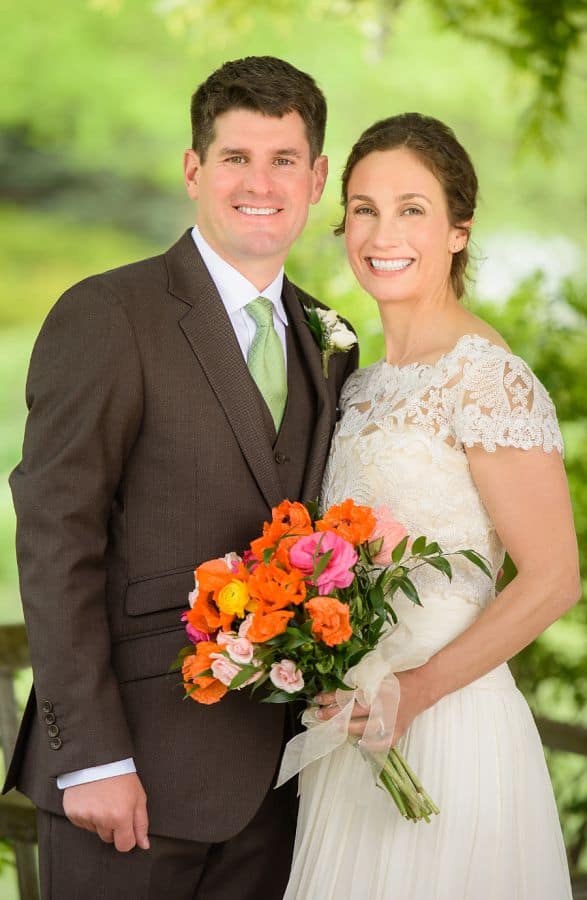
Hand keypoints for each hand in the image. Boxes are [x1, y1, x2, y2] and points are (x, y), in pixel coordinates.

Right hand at [63, 773, 149, 851]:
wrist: (98, 758)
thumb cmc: (121, 776)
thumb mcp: (138, 797)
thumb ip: (141, 824)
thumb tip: (144, 845)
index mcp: (121, 816)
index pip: (124, 846)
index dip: (127, 837)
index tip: (127, 825)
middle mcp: (102, 819)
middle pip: (108, 839)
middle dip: (113, 827)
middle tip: (114, 805)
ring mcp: (85, 816)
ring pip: (95, 830)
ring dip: (99, 820)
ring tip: (102, 799)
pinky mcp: (72, 812)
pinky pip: (82, 823)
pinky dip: (87, 814)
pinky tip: (91, 798)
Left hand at [315, 666, 434, 743]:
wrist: (421, 688)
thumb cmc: (396, 681)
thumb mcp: (376, 678)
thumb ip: (361, 686)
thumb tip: (337, 695)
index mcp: (376, 691)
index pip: (347, 696)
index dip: (330, 698)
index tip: (318, 699)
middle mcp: (382, 707)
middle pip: (351, 714)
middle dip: (332, 714)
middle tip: (318, 714)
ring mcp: (389, 722)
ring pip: (362, 730)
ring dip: (346, 728)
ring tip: (333, 727)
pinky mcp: (396, 732)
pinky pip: (379, 743)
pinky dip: (369, 744)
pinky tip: (359, 742)